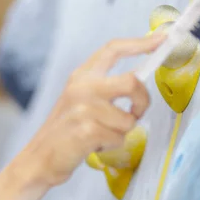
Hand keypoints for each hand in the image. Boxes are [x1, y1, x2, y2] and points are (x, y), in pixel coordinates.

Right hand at [18, 34, 165, 187]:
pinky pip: (119, 138)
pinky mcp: (87, 131)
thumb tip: (137, 79)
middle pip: (132, 82)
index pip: (112, 50)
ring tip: (100, 136)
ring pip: (128, 120)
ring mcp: (84, 109)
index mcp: (80, 76)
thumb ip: (104, 87)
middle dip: (142, 101)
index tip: (161, 39)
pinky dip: (111, 146)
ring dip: (120, 133)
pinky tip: (93, 146)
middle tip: (136, 113)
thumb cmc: (64, 132)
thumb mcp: (78, 100)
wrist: (38, 159)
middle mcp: (82, 87)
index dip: (140, 43)